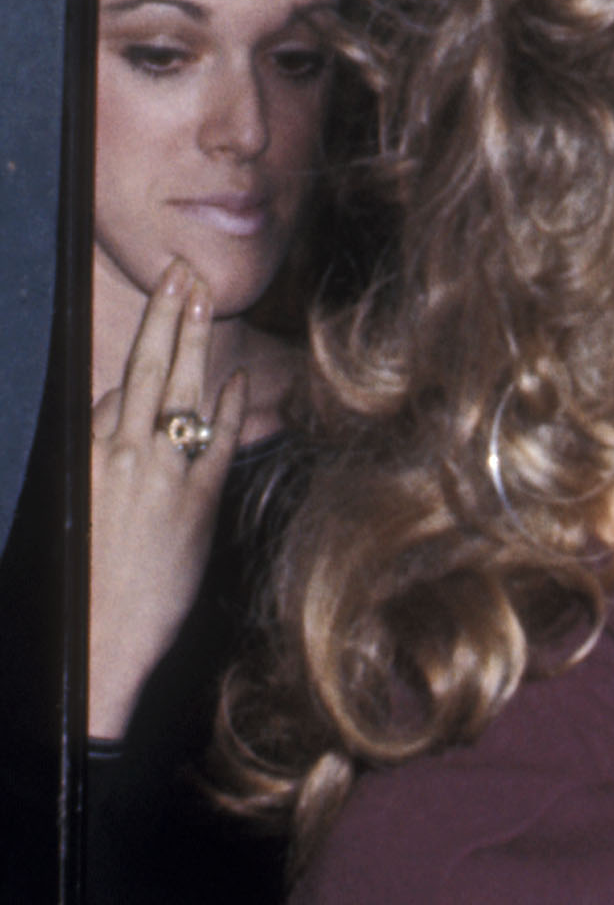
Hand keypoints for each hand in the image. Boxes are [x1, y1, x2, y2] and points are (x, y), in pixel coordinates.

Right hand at [87, 262, 246, 739]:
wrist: (100, 633)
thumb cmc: (87, 580)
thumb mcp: (84, 506)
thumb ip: (105, 463)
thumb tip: (123, 436)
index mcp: (86, 451)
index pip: (119, 385)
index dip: (146, 343)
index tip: (161, 302)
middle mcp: (119, 452)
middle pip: (145, 368)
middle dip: (166, 315)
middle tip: (181, 271)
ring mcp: (158, 473)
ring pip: (177, 391)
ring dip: (194, 340)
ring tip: (206, 298)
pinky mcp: (193, 502)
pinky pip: (213, 441)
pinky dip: (226, 406)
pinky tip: (237, 379)